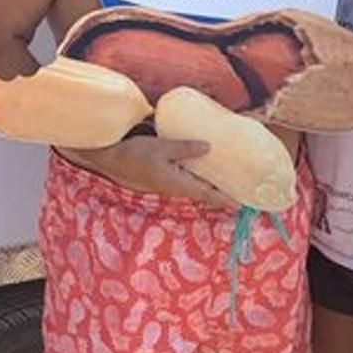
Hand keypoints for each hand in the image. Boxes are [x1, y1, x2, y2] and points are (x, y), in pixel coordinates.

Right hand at [61, 136, 236, 209]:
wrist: (110, 158)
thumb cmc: (134, 154)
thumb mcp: (161, 148)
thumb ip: (185, 148)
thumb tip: (209, 147)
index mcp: (178, 184)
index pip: (207, 195)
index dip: (225, 199)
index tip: (242, 204)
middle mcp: (176, 187)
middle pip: (204, 193)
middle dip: (222, 192)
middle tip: (241, 188)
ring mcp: (168, 183)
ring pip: (195, 186)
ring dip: (210, 184)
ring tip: (226, 176)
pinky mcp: (162, 176)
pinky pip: (186, 178)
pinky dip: (198, 175)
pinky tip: (201, 165)